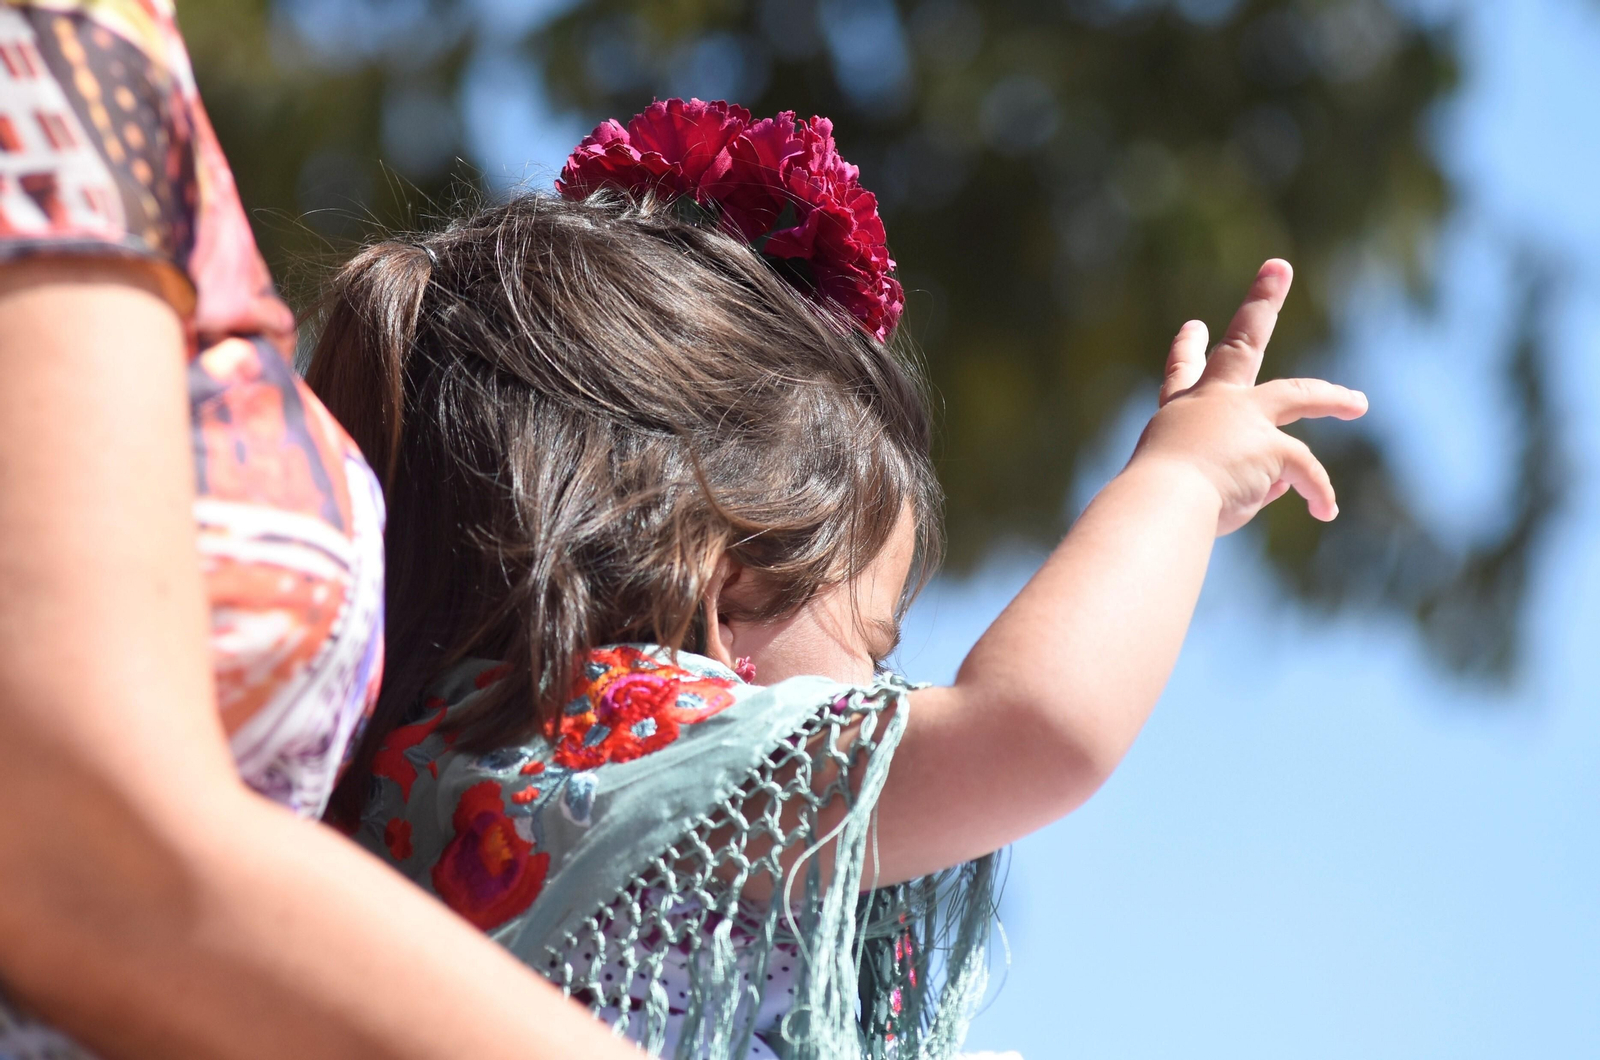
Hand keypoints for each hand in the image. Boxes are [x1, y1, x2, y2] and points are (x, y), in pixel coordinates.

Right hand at [1131, 259, 1367, 535]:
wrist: (1160, 503)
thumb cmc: (1158, 504)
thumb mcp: (1194, 487)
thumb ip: (1239, 478)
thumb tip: (1278, 483)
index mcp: (1180, 414)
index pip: (1181, 375)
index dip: (1187, 350)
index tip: (1193, 327)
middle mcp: (1213, 405)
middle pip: (1242, 344)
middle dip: (1261, 303)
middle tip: (1278, 269)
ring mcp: (1246, 420)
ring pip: (1300, 394)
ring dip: (1332, 397)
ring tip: (1357, 403)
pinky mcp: (1273, 447)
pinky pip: (1307, 473)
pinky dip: (1318, 494)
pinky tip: (1324, 512)